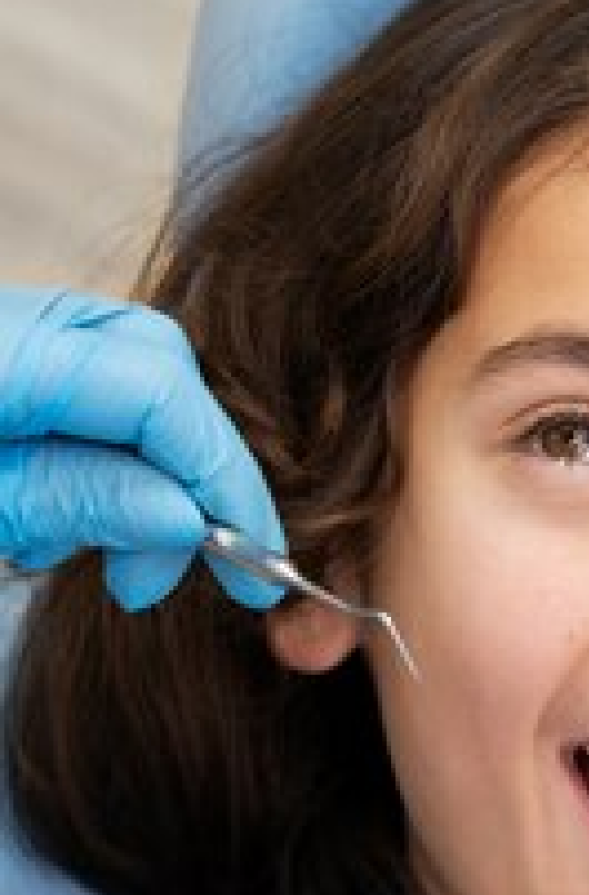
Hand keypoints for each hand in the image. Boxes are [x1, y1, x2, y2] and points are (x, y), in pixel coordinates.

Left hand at [0, 286, 283, 608]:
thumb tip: (189, 515)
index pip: (159, 389)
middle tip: (177, 572)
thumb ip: (75, 500)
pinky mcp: (12, 363)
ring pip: (132, 373)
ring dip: (154, 472)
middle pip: (159, 361)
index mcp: (5, 350)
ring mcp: (14, 334)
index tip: (256, 558)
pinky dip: (108, 456)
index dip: (222, 475)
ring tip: (118, 566)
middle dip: (195, 468)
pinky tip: (76, 521)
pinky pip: (86, 388)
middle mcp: (15, 322)